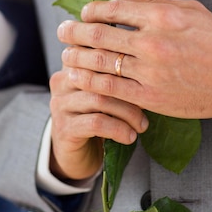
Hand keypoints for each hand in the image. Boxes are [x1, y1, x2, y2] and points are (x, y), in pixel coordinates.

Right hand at [49, 66, 148, 180]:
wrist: (75, 156)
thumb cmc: (97, 119)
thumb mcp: (105, 94)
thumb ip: (116, 77)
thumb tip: (150, 67)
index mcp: (73, 66)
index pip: (99, 55)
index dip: (124, 64)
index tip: (148, 77)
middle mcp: (62, 81)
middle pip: (101, 76)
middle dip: (130, 91)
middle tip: (151, 105)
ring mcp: (60, 104)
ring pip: (100, 100)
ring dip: (128, 113)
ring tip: (142, 125)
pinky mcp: (63, 127)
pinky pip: (95, 123)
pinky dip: (118, 129)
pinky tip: (129, 137)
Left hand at [57, 0, 211, 119]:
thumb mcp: (186, 8)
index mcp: (160, 16)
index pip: (112, 8)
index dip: (90, 10)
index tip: (83, 13)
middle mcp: (152, 42)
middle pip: (98, 35)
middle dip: (73, 32)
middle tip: (61, 31)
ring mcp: (150, 72)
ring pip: (99, 63)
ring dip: (76, 58)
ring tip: (65, 55)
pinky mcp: (150, 97)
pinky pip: (110, 89)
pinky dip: (89, 82)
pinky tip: (78, 78)